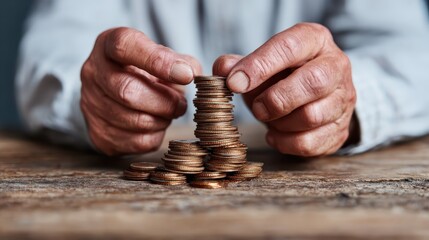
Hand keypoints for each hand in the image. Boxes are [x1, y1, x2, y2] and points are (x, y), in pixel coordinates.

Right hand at [81, 27, 200, 154]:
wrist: (117, 94)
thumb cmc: (146, 72)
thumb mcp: (163, 57)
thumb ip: (181, 61)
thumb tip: (189, 73)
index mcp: (108, 45)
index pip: (125, 46)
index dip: (157, 61)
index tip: (185, 75)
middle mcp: (93, 72)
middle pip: (127, 90)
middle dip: (164, 101)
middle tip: (180, 104)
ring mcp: (90, 104)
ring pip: (133, 120)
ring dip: (162, 120)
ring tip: (168, 113)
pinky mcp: (98, 133)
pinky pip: (135, 141)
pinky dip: (155, 135)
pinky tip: (156, 125)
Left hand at [213, 23, 356, 156]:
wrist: (314, 96)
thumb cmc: (283, 76)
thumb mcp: (261, 64)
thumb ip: (239, 64)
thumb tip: (223, 68)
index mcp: (314, 40)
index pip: (289, 47)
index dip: (259, 66)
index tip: (234, 83)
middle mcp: (336, 65)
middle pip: (313, 82)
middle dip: (276, 100)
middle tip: (257, 108)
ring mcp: (343, 98)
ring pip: (312, 116)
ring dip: (280, 123)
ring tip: (269, 119)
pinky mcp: (341, 128)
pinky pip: (311, 142)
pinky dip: (285, 142)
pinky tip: (275, 134)